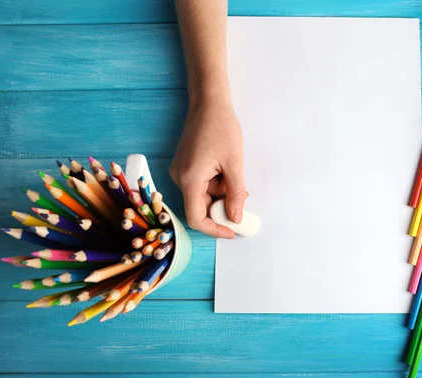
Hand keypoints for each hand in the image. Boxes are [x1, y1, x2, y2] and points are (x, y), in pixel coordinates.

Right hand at [170, 100, 246, 237]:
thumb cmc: (222, 128)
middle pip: (199, 207)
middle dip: (221, 208)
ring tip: (236, 176)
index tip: (233, 230)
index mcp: (190, 179)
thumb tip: (236, 218)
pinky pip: (199, 185)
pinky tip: (226, 172)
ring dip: (220, 194)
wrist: (209, 103)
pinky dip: (215, 185)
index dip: (214, 229)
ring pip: (201, 196)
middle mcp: (179, 178)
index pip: (196, 218)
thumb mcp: (234, 164)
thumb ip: (235, 194)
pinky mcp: (183, 166)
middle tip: (243, 201)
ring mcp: (179, 172)